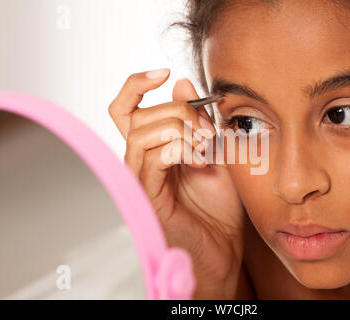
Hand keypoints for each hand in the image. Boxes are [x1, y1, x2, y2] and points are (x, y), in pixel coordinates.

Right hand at [108, 69, 245, 298]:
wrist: (224, 247)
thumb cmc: (219, 206)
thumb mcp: (216, 152)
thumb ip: (198, 120)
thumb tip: (181, 83)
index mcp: (153, 150)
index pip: (125, 109)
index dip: (137, 84)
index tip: (164, 72)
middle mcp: (140, 163)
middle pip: (138, 116)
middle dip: (178, 111)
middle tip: (209, 130)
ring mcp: (140, 181)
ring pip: (141, 133)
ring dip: (179, 130)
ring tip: (206, 147)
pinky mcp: (145, 198)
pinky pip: (150, 159)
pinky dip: (177, 149)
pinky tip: (199, 160)